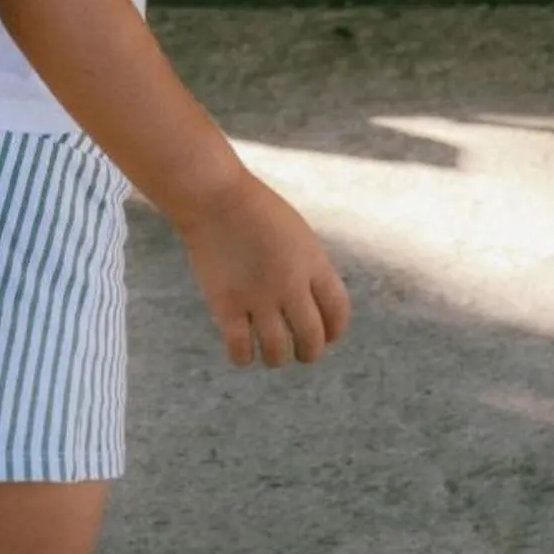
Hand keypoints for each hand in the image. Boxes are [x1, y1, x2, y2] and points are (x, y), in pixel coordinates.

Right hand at [176, 171, 351, 367]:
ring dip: (278, 358)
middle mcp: (290, 283)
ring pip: (278, 352)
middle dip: (310, 352)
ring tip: (273, 352)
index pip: (338, 312)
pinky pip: (240, 350)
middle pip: (312, 339)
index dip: (335, 331)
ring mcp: (258, 296)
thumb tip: (315, 309)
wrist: (214, 196)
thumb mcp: (297, 234)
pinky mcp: (226, 304)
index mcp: (312, 262)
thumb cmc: (255, 210)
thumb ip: (310, 269)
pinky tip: (243, 351)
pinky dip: (244, 357)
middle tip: (301, 351)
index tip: (328, 337)